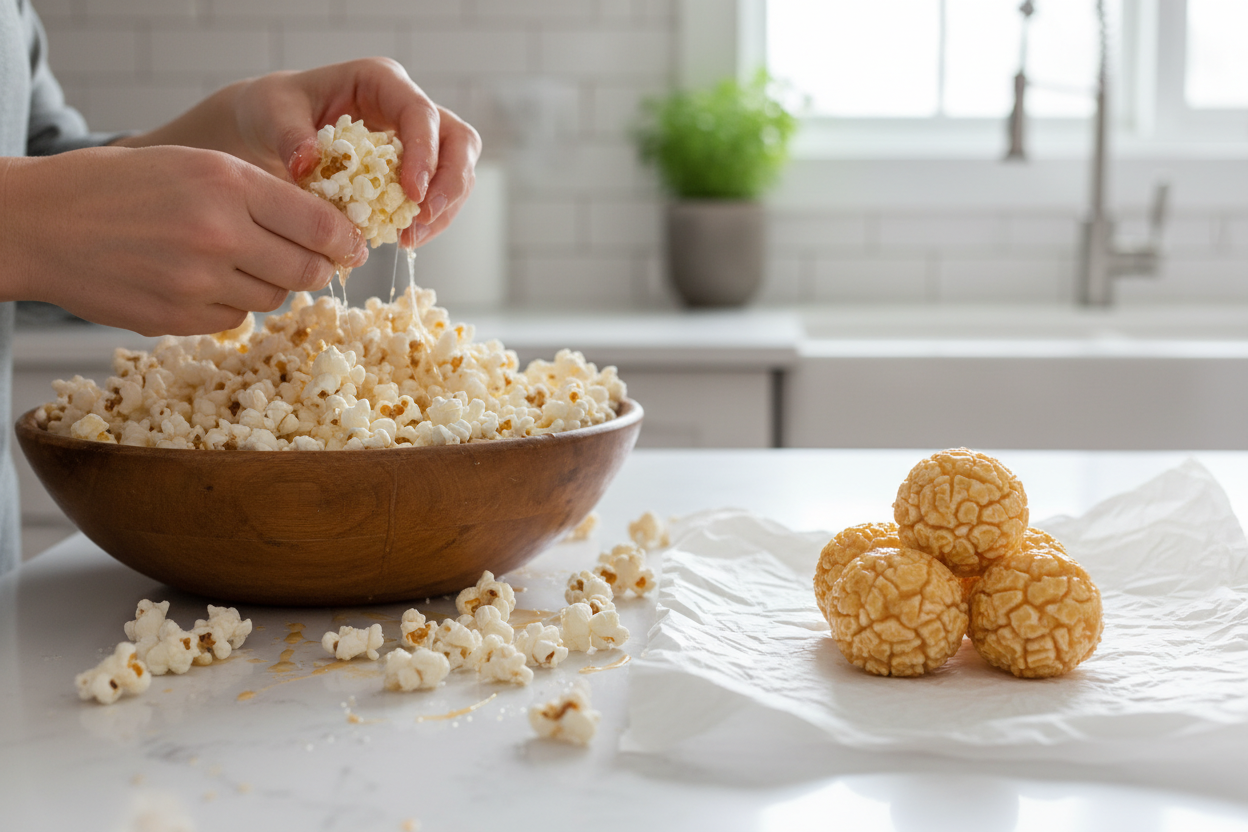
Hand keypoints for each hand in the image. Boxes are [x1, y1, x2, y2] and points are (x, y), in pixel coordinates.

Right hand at [0, 146, 367, 335]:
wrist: (40, 223)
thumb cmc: (120, 186)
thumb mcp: (196, 165)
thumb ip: (261, 194)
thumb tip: (327, 231)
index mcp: (228, 184)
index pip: (321, 224)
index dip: (346, 239)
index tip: (352, 244)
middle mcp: (219, 234)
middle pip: (307, 271)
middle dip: (317, 267)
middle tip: (312, 260)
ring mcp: (197, 282)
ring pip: (274, 299)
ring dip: (270, 285)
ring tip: (236, 261)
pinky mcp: (176, 319)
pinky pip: (234, 320)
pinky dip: (231, 305)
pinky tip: (200, 281)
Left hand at [230, 59, 481, 249]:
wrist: (270, 128)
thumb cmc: (275, 110)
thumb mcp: (273, 113)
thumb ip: (291, 135)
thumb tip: (309, 164)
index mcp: (381, 82)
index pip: (421, 113)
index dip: (424, 153)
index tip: (412, 193)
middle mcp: (407, 107)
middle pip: (459, 141)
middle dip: (450, 183)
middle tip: (423, 218)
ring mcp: (415, 139)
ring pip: (457, 170)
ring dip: (444, 209)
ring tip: (410, 238)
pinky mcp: (413, 169)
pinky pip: (438, 194)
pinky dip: (428, 220)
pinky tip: (403, 237)